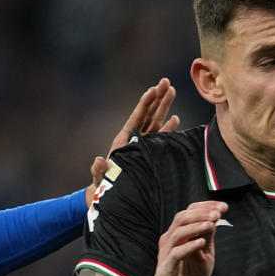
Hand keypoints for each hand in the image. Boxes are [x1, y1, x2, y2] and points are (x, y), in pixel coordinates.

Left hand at [89, 79, 180, 207]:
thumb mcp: (99, 177)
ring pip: (156, 121)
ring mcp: (143, 144)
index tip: (153, 89)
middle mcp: (134, 137)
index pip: (137, 117)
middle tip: (166, 82)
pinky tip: (176, 119)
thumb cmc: (102, 185)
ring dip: (164, 107)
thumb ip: (99, 169)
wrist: (110, 194)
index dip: (145, 103)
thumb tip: (98, 160)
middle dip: (157, 98)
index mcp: (123, 139)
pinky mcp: (150, 152)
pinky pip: (161, 138)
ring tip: (172, 90)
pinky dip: (168, 128)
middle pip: (148, 114)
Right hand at [138, 200, 224, 275]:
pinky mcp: (165, 269)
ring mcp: (166, 254)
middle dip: (201, 213)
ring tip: (211, 224)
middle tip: (217, 214)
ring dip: (196, 227)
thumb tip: (215, 219)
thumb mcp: (204, 257)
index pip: (189, 213)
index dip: (205, 207)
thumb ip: (208, 240)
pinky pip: (175, 254)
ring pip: (177, 232)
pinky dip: (188, 246)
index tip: (224, 207)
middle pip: (181, 218)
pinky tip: (201, 243)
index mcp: (178, 235)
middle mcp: (170, 240)